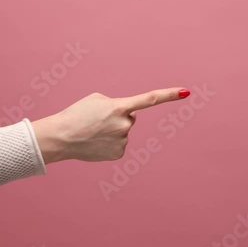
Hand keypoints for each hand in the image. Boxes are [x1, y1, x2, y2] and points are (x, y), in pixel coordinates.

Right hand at [31, 88, 190, 163]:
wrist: (60, 137)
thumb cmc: (77, 114)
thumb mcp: (97, 99)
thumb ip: (117, 104)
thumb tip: (129, 118)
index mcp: (120, 107)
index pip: (150, 99)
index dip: (169, 95)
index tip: (187, 92)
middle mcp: (125, 124)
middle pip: (130, 117)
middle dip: (118, 117)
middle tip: (98, 120)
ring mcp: (123, 141)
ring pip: (123, 131)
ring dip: (111, 130)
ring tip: (93, 131)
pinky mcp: (119, 154)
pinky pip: (119, 144)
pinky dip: (109, 143)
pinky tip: (96, 143)